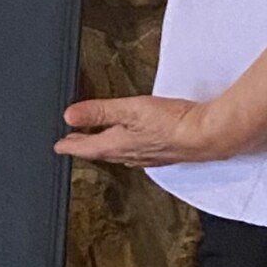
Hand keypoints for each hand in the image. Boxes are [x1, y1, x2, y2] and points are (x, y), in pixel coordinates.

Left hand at [54, 92, 242, 166]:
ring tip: (98, 143)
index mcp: (118, 145)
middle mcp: (131, 155)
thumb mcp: (130, 110)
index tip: (58, 147)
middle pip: (102, 152)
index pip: (87, 148)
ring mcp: (149, 156)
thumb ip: (100, 111)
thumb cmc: (173, 123)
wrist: (209, 136)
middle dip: (85, 148)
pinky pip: (137, 154)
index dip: (70, 146)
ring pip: (119, 154)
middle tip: (72, 144)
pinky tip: (133, 146)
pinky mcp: (165, 153)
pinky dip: (126, 149)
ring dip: (105, 148)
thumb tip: (70, 115)